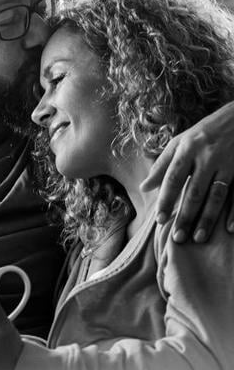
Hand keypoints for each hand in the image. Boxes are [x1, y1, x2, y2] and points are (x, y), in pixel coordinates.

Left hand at [141, 100, 233, 242]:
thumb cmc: (203, 132)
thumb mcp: (179, 142)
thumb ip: (161, 165)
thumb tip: (143, 187)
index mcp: (188, 149)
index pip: (173, 179)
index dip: (166, 200)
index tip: (160, 220)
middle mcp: (207, 157)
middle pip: (194, 192)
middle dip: (185, 216)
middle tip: (177, 237)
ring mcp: (228, 164)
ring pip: (217, 196)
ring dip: (207, 219)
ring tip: (198, 238)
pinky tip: (229, 229)